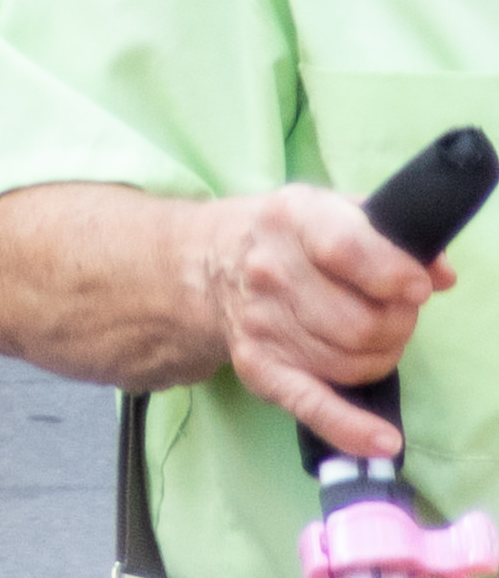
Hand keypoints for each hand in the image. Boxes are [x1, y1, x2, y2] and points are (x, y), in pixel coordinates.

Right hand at [198, 183, 447, 458]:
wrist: (207, 263)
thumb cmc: (286, 236)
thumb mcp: (330, 210)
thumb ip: (390, 233)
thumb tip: (440, 274)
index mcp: (292, 219)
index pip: (348, 250)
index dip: (393, 274)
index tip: (418, 288)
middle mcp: (271, 271)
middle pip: (360, 322)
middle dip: (397, 324)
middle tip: (396, 312)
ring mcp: (263, 324)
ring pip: (352, 364)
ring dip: (383, 357)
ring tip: (376, 337)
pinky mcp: (260, 368)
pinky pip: (313, 406)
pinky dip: (351, 429)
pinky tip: (383, 439)